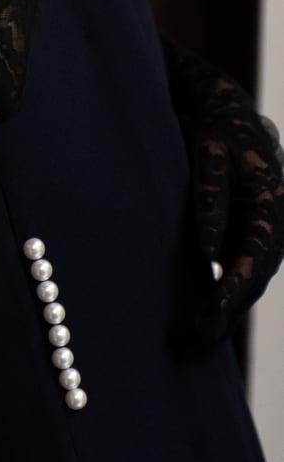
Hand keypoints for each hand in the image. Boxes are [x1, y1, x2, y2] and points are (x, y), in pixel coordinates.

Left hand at [178, 78, 283, 348]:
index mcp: (272, 204)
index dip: (234, 288)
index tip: (210, 315)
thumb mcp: (209, 148)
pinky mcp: (245, 238)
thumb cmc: (218, 128)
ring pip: (247, 284)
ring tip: (186, 347)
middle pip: (253, 280)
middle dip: (224, 315)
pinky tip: (195, 328)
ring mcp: (262, 234)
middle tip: (190, 343)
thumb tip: (209, 249)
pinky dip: (218, 301)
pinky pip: (237, 276)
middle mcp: (275, 225)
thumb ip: (210, 191)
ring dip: (220, 316)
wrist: (230, 113)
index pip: (256, 256)